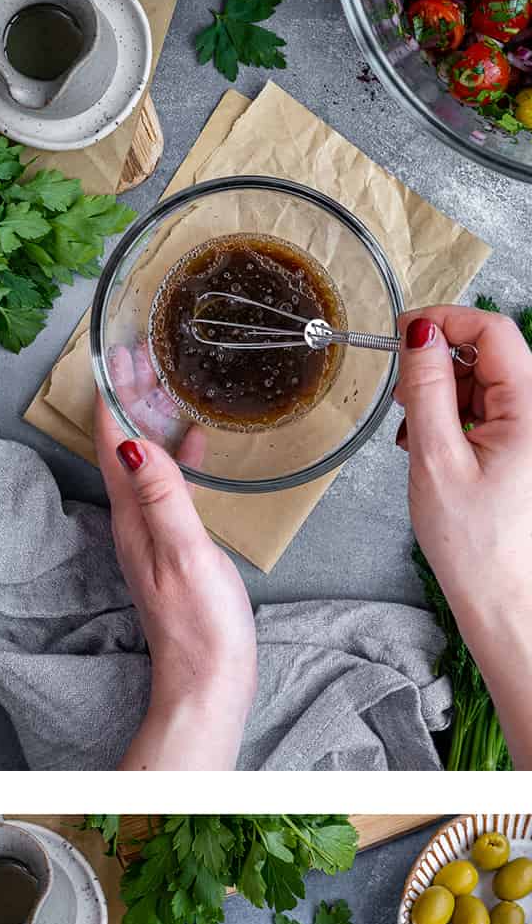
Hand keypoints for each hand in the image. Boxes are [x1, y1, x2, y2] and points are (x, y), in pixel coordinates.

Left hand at [95, 344, 256, 768]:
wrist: (208, 680)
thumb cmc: (201, 625)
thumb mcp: (186, 552)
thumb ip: (164, 496)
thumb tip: (134, 442)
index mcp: (133, 517)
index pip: (112, 442)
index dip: (112, 393)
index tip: (115, 350)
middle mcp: (134, 521)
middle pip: (123, 445)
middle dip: (128, 396)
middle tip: (140, 350)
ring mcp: (152, 534)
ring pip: (146, 461)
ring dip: (151, 420)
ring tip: (164, 380)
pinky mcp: (173, 547)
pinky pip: (169, 485)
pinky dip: (178, 455)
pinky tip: (195, 444)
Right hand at [396, 306, 531, 766]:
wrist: (504, 600)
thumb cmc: (476, 546)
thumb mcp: (436, 460)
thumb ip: (426, 390)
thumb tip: (420, 334)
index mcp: (531, 409)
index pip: (492, 332)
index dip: (445, 323)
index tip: (404, 332)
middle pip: (488, 356)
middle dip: (440, 368)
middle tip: (404, 402)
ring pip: (484, 384)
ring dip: (444, 399)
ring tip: (419, 440)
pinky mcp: (523, 449)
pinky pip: (487, 413)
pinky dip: (455, 422)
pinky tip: (436, 452)